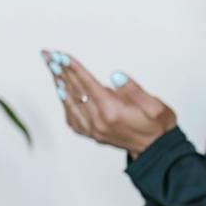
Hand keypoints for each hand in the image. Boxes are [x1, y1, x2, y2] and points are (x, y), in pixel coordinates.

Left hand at [45, 50, 175, 156]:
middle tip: (48, 55)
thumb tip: (116, 76)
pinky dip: (64, 100)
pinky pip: (71, 116)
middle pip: (74, 91)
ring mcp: (93, 129)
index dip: (73, 67)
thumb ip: (134, 90)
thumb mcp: (155, 106)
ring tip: (52, 67)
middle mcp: (98, 121)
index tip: (61, 55)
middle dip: (60, 70)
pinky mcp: (91, 133)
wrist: (157, 150)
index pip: (87, 84)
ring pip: (69, 102)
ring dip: (59, 83)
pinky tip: (61, 89)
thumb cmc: (158, 125)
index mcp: (113, 112)